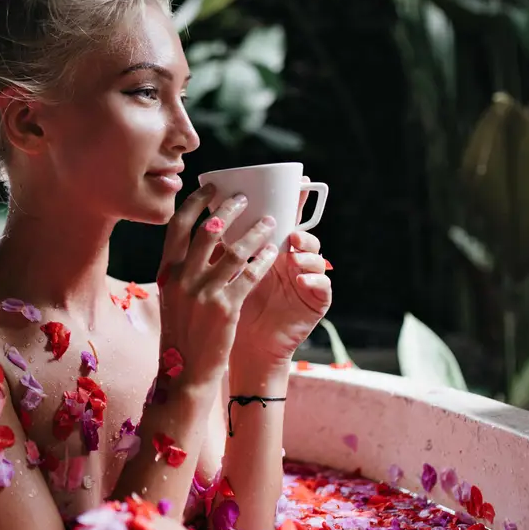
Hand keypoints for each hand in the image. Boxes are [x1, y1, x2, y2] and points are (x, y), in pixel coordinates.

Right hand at [157, 184, 281, 385]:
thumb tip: (203, 240)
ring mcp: (203, 294)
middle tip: (244, 198)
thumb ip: (183, 270)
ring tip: (269, 221)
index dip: (195, 203)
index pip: (177, 227)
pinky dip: (262, 260)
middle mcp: (181, 279)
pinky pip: (248, 275)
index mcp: (165, 272)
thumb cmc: (181, 333)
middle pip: (206, 230)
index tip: (211, 188)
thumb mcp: (172, 297)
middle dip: (228, 209)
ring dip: (253, 232)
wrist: (184, 372)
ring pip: (232, 251)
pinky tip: (272, 252)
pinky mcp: (225, 309)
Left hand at [233, 179, 331, 374]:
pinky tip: (302, 280)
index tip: (298, 180)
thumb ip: (222, 248)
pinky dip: (314, 279)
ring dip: (306, 249)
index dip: (292, 200)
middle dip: (300, 221)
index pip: (283, 219)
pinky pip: (322, 285)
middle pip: (302, 231)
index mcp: (270, 250)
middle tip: (289, 224)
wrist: (244, 349)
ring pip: (315, 255)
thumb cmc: (230, 311)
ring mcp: (304, 279)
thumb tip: (206, 215)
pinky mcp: (314, 301)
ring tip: (293, 249)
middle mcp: (290, 260)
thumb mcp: (222, 275)